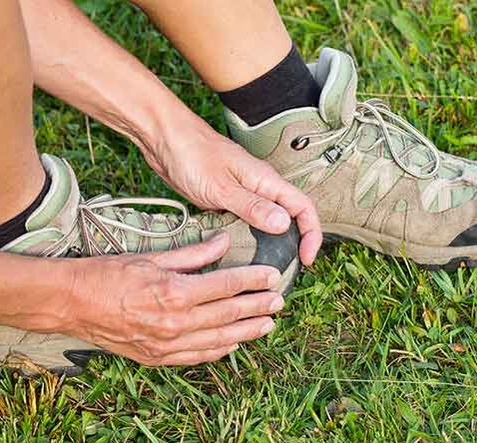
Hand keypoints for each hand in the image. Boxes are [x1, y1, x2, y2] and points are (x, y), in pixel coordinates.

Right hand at [59, 234, 283, 365]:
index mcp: (175, 293)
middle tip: (279, 300)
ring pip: (219, 339)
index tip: (271, 276)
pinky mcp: (157, 358)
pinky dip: (220, 350)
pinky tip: (234, 343)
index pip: (226, 286)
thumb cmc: (107, 275)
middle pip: (229, 314)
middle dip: (257, 306)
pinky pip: (198, 356)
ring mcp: (167, 345)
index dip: (253, 280)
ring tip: (268, 323)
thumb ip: (192, 253)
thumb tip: (223, 242)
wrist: (70, 304)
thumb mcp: (152, 256)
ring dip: (247, 331)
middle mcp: (175, 323)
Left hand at [145, 112, 321, 265]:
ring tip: (263, 267)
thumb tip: (284, 224)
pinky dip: (245, 238)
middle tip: (286, 268)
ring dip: (270, 243)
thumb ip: (253, 207)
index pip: (303, 207)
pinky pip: (244, 222)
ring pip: (267, 221)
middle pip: (290, 217)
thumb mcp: (222, 187)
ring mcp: (243, 193)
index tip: (307, 258)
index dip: (312, 233)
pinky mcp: (226, 199)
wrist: (164, 139)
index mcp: (266, 180)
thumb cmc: (192, 153)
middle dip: (295, 243)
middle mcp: (259, 187)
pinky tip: (236, 252)